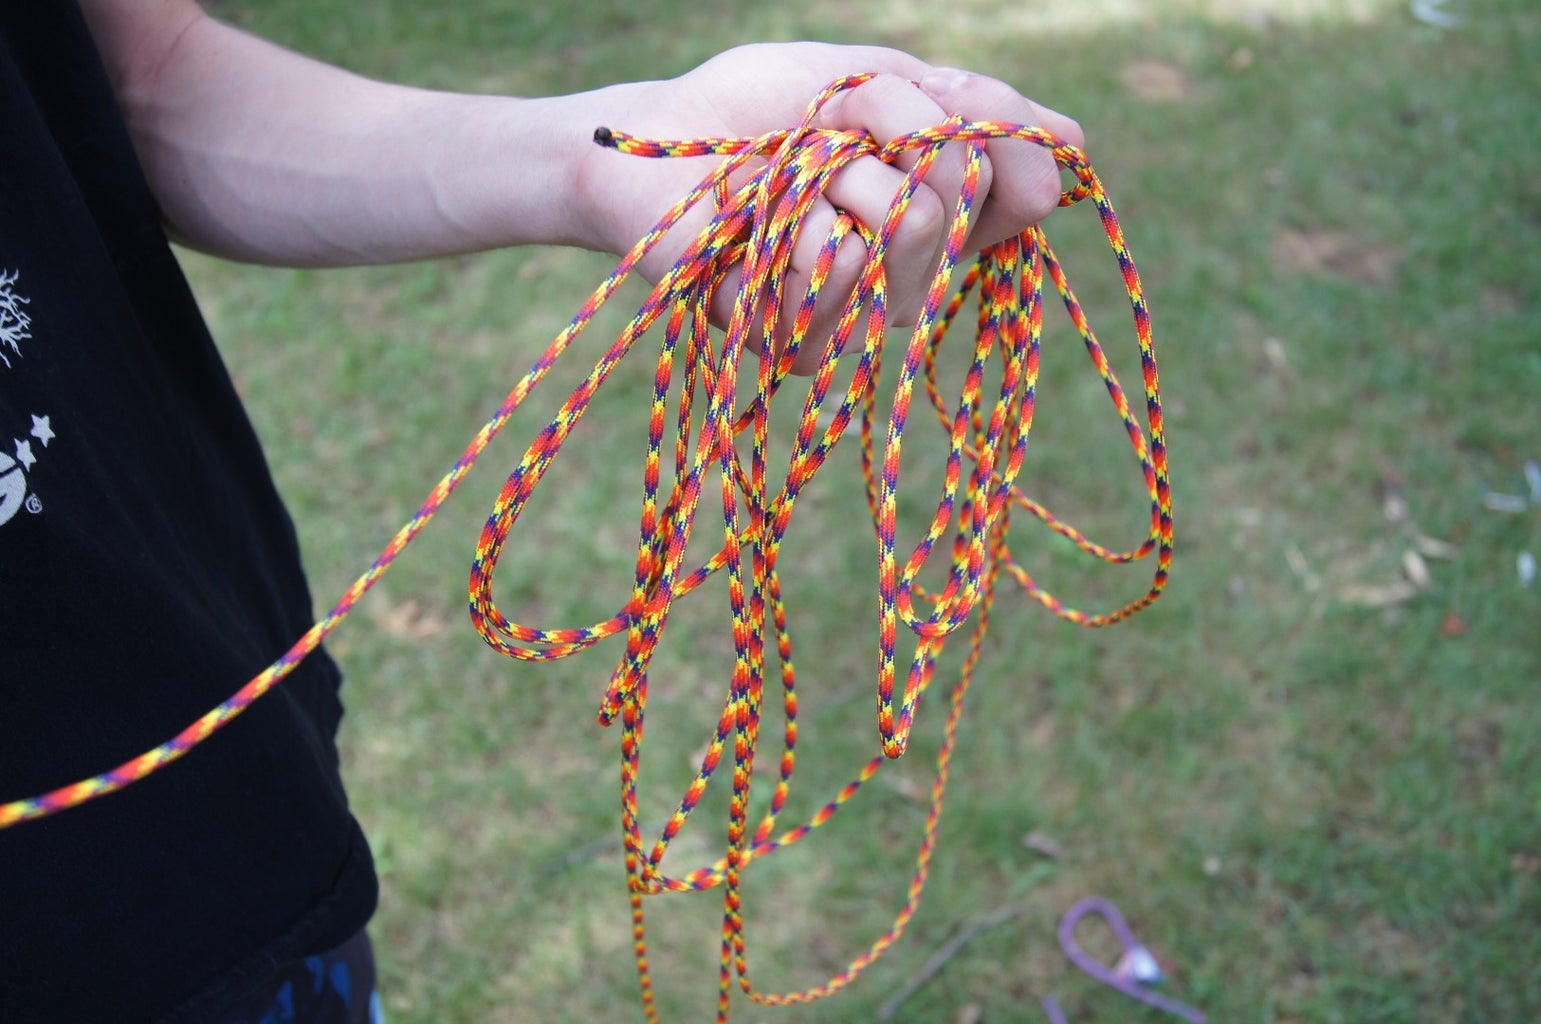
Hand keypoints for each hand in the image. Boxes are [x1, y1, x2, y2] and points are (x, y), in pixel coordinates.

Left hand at [577, 43, 1083, 370]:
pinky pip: (842, 259)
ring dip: (833, 169)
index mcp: (944, 219)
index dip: (980, 126)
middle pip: (966, 198)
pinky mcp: (808, 341)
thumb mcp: (869, 80)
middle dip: (886, 126)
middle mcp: (914, 277)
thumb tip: (1071, 154)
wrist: (645, 147)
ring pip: (910, 225)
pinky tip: (752, 231)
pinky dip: (789, 215)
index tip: (913, 102)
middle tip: (823, 133)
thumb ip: (967, 110)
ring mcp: (864, 317)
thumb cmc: (753, 114)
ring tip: (783, 183)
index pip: (1025, 185)